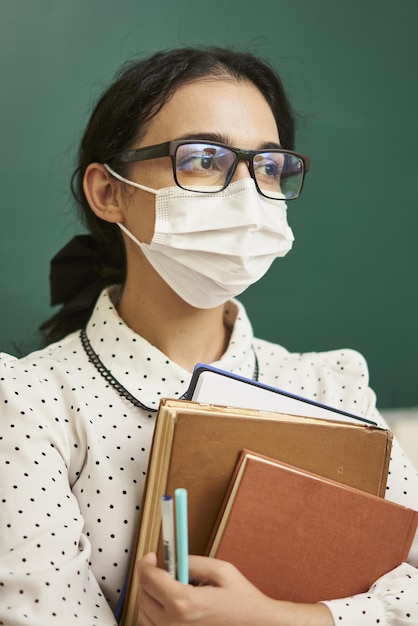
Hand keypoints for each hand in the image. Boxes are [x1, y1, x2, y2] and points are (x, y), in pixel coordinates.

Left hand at [136, 553, 332, 625]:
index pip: (148, 579)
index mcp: (185, 603)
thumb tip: (173, 558)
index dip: (146, 563)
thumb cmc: (242, 602)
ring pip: (144, 613)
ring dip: (151, 596)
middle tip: (163, 568)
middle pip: (142, 595)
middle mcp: (174, 624)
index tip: (150, 557)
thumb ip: (192, 561)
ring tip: (170, 588)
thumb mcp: (221, 570)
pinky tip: (171, 605)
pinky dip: (154, 614)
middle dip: (149, 577)